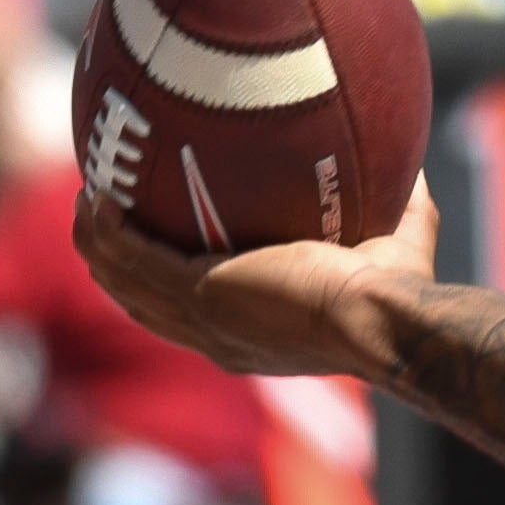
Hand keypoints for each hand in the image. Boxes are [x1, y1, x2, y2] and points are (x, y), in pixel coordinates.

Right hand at [73, 176, 439, 376]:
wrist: (381, 319)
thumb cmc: (398, 294)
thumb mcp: (393, 248)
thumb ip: (400, 209)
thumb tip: (415, 168)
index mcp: (248, 337)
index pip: (190, 316)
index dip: (163, 286)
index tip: (153, 247)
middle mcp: (217, 336)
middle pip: (142, 302)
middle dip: (115, 263)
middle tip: (104, 216)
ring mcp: (203, 318)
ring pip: (125, 281)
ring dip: (99, 242)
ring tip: (89, 200)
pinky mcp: (200, 293)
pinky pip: (134, 259)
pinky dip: (110, 232)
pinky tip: (98, 199)